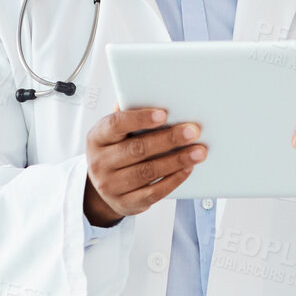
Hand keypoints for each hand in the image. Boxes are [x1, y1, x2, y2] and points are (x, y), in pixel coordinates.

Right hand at [83, 107, 205, 226]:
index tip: (164, 114)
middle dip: (169, 139)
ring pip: (148, 172)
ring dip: (177, 160)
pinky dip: (173, 180)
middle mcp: (100, 162)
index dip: (140, 119)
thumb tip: (150, 93)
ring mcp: (111, 185)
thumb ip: (128, 114)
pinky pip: (153, 192)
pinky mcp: (126, 203)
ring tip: (198, 151)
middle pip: (137, 149)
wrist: (103, 189)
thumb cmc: (115, 152)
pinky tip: (187, 169)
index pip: (116, 124)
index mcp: (97, 138)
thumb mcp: (114, 133)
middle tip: (193, 131)